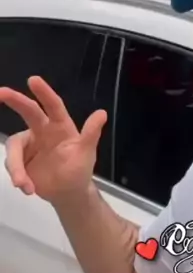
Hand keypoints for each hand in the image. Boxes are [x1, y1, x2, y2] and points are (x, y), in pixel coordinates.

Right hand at [1, 76, 106, 202]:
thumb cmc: (79, 168)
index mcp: (60, 126)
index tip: (33, 79)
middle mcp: (42, 130)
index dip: (44, 92)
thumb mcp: (86, 153)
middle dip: (14, 100)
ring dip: (16, 166)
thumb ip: (91, 134)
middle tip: (0, 92)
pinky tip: (28, 189)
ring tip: (23, 184)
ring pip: (14, 147)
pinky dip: (18, 177)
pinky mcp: (20, 160)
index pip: (53, 105)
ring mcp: (29, 145)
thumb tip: (102, 113)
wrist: (68, 193)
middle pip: (28, 112)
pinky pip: (13, 164)